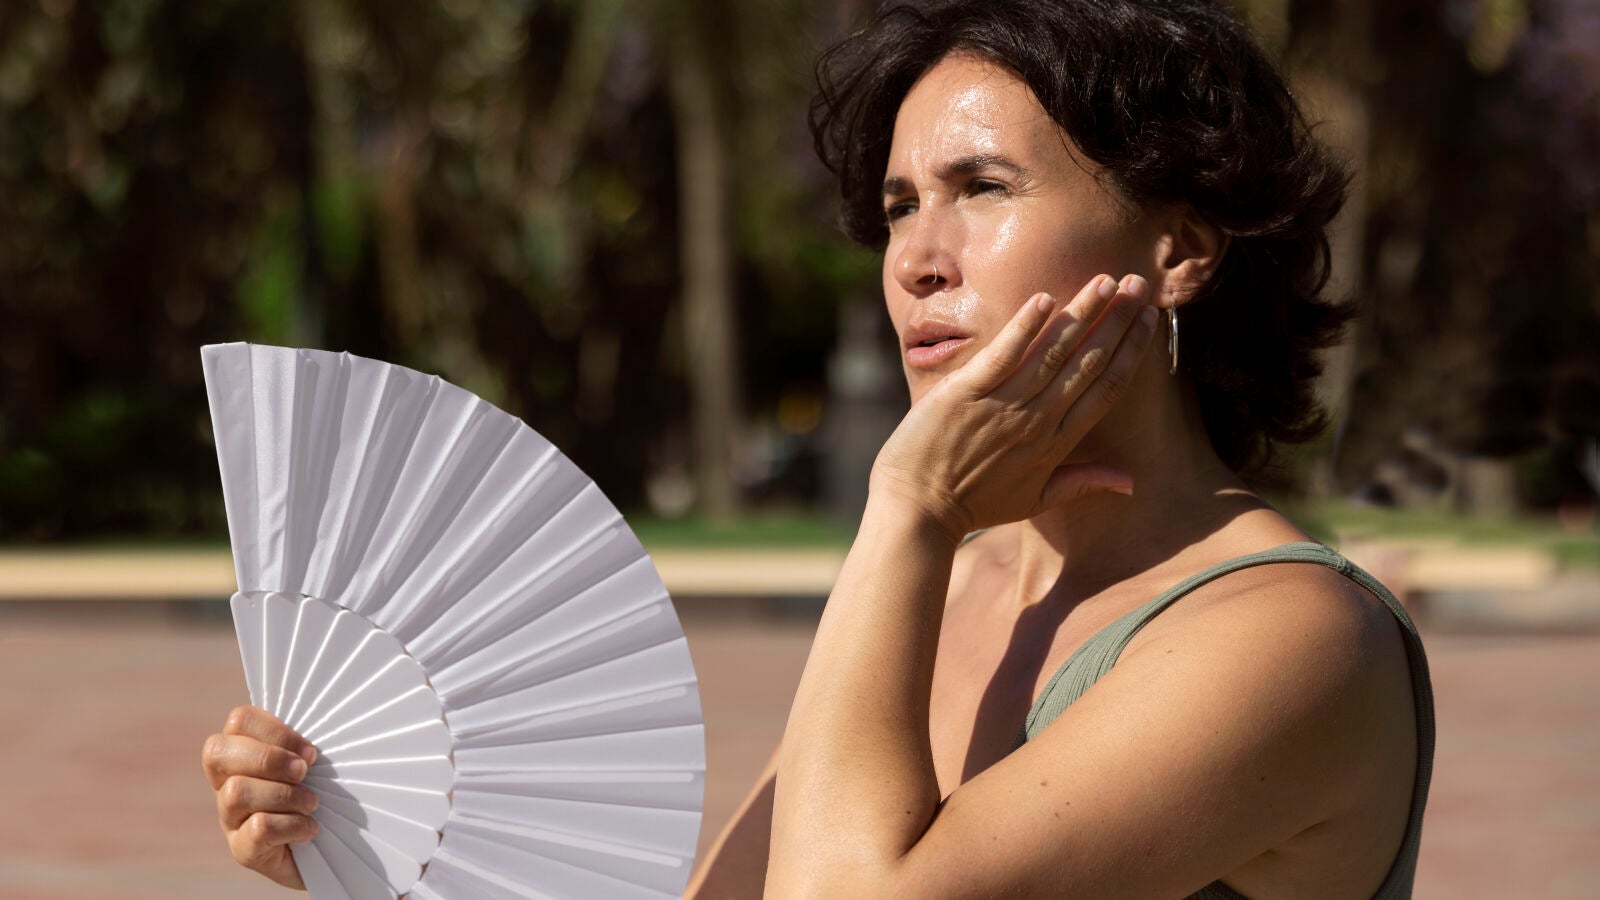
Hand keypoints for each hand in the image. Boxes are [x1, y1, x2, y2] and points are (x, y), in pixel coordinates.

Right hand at [201, 706, 319, 889]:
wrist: (333, 850)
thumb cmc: (325, 794)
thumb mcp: (316, 763)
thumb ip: (304, 744)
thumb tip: (315, 734)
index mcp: (244, 752)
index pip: (239, 721)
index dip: (273, 730)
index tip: (309, 750)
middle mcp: (226, 782)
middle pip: (218, 753)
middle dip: (267, 758)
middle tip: (304, 771)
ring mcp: (229, 818)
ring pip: (236, 792)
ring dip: (285, 795)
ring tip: (312, 803)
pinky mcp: (242, 850)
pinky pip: (258, 829)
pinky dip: (292, 826)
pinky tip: (310, 829)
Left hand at [870, 273, 1158, 540]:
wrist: (917, 511)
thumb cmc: (974, 505)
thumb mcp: (1035, 500)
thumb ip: (1083, 483)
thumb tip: (1131, 483)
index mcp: (1057, 444)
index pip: (1106, 388)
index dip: (1131, 350)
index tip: (1149, 318)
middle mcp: (1037, 421)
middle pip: (1089, 362)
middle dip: (1117, 320)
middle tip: (1139, 282)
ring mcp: (1002, 405)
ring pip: (1054, 352)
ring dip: (1083, 313)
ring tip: (1107, 280)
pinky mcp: (966, 392)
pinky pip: (1003, 355)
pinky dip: (1024, 328)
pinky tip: (1045, 299)